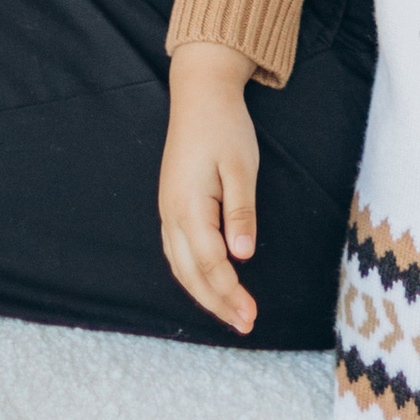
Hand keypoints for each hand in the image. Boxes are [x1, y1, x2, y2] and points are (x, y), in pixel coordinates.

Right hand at [158, 43, 261, 332]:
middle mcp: (171, 214)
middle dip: (218, 303)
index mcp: (188, 206)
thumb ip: (241, 212)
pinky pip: (177, 252)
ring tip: (231, 313)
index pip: (209, 263)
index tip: (251, 315)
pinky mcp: (172, 206)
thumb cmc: (225, 127)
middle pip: (191, 273)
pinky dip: (193, 275)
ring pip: (180, 266)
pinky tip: (209, 284)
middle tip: (245, 324)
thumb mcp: (241, 166)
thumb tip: (243, 256)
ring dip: (204, 293)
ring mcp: (167, 210)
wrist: (199, 94)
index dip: (229, 293)